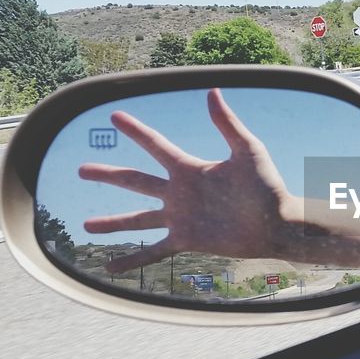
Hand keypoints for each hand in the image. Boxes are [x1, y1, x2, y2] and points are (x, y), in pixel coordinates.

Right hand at [79, 88, 290, 272]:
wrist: (276, 224)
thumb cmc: (267, 186)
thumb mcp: (248, 151)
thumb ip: (228, 124)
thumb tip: (212, 91)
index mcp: (190, 169)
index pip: (155, 145)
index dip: (135, 131)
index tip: (114, 116)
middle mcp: (180, 192)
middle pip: (135, 180)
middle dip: (109, 175)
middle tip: (82, 169)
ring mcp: (181, 218)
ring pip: (138, 219)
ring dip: (113, 223)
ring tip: (87, 226)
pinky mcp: (186, 240)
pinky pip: (153, 251)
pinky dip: (133, 259)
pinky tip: (111, 267)